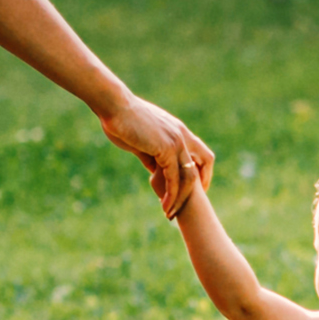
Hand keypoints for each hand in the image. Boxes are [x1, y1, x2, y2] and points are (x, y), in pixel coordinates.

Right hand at [97, 91, 211, 215]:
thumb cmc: (122, 120)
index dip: (201, 171)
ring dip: (181, 198)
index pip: (201, 153)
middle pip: (204, 164)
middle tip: (187, 206)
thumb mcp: (141, 141)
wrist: (114, 106)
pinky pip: (174, 178)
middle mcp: (182, 135)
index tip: (194, 189)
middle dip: (199, 187)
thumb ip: (151, 156)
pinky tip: (164, 205)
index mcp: (178, 131)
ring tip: (170, 213)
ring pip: (189, 176)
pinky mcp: (166, 148)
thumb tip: (155, 171)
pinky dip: (171, 194)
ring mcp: (176, 141)